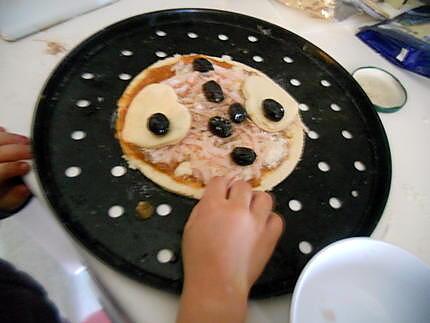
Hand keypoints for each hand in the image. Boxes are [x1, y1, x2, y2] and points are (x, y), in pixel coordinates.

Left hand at [0, 127, 31, 211]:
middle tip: (32, 152)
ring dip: (11, 139)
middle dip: (17, 151)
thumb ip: (16, 197)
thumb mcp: (8, 202)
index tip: (26, 167)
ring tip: (25, 141)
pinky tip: (7, 132)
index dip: (13, 168)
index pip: (0, 171)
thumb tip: (25, 189)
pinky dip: (0, 132)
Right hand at [177, 177, 283, 322]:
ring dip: (256, 201)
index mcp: (213, 206)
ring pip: (264, 197)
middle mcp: (237, 209)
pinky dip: (269, 219)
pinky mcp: (270, 235)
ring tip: (251, 211)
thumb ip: (203, 209)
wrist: (218, 284)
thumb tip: (213, 199)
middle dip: (237, 192)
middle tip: (234, 203)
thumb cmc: (200, 260)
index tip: (221, 191)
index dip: (220, 186)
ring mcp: (256, 222)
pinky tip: (261, 226)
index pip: (219, 181)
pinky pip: (276, 218)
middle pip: (243, 185)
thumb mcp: (191, 228)